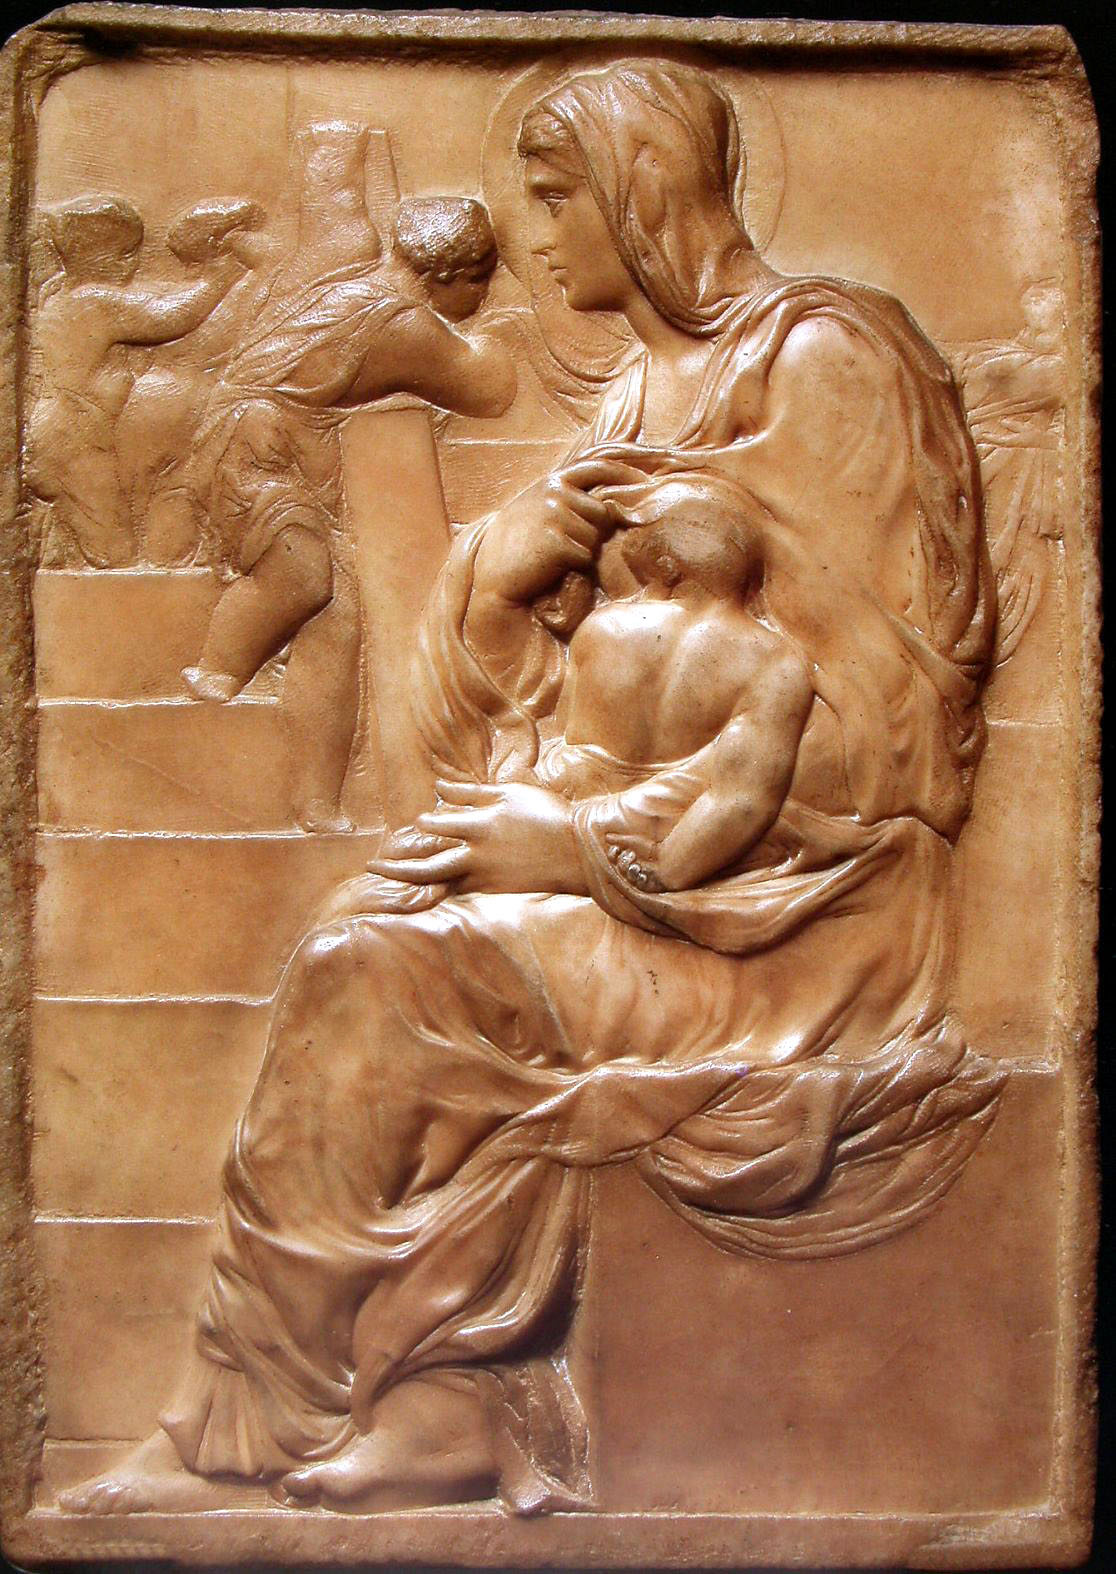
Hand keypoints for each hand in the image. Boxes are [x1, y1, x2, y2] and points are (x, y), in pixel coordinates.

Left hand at [367, 780, 586, 894]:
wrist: (581, 853)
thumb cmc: (549, 816)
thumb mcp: (511, 795)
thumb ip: (473, 794)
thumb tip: (438, 790)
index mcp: (480, 824)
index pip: (437, 824)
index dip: (425, 823)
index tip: (418, 824)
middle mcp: (476, 853)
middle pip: (425, 862)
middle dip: (396, 865)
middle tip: (372, 867)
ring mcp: (485, 876)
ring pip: (437, 881)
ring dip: (409, 881)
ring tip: (389, 882)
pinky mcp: (495, 891)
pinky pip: (458, 893)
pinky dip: (438, 892)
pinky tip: (426, 893)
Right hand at [476, 455, 654, 603]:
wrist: (492, 573)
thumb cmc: (517, 544)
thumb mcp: (538, 507)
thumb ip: (567, 497)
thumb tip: (610, 504)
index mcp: (552, 481)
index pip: (598, 467)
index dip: (625, 473)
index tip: (645, 480)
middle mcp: (555, 492)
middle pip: (602, 512)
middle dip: (593, 531)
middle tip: (564, 544)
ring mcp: (555, 515)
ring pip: (595, 537)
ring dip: (582, 550)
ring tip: (554, 554)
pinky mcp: (557, 541)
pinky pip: (585, 555)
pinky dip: (574, 565)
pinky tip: (551, 565)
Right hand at [605, 830, 664, 893]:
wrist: (671, 858)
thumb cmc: (654, 849)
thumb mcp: (635, 842)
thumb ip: (620, 839)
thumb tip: (606, 836)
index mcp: (628, 861)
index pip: (614, 860)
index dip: (613, 855)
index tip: (616, 847)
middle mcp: (632, 872)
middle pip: (619, 869)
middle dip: (622, 861)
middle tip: (631, 853)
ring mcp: (639, 880)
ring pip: (627, 877)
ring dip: (629, 869)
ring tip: (637, 863)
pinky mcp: (646, 887)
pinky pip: (637, 884)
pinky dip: (638, 876)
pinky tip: (642, 871)